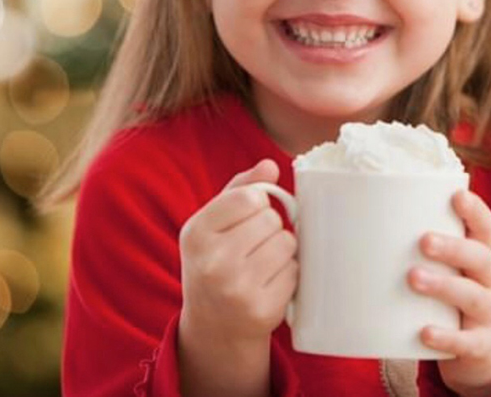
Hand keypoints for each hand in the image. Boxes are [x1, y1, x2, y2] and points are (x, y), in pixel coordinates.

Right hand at [179, 159, 298, 346]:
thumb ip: (239, 189)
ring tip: (262, 263)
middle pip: (272, 219)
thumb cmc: (216, 262)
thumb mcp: (213, 224)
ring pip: (287, 243)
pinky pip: (294, 272)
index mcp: (196, 234)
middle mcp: (212, 262)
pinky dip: (287, 274)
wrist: (213, 325)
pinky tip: (268, 283)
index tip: (248, 216)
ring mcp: (237, 289)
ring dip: (282, 249)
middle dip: (269, 228)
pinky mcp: (262, 310)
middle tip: (253, 245)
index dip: (257, 203)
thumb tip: (270, 165)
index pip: (249, 197)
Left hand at [408, 190, 490, 396]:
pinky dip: (446, 337)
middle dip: (452, 247)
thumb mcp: (448, 272)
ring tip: (414, 278)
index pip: (485, 227)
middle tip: (423, 241)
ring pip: (472, 296)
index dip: (474, 210)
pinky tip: (424, 332)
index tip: (456, 195)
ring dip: (444, 286)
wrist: (482, 353)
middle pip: (480, 258)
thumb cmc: (452, 299)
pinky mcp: (482, 346)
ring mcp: (489, 314)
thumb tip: (354, 222)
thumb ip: (418, 251)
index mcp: (481, 257)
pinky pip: (466, 342)